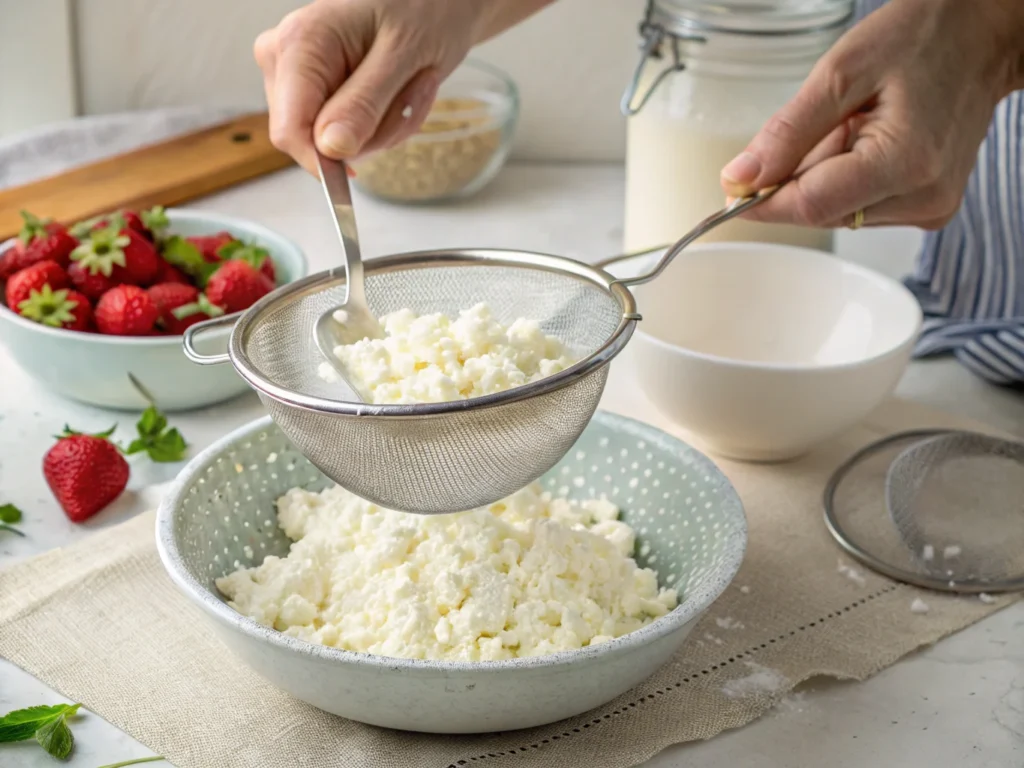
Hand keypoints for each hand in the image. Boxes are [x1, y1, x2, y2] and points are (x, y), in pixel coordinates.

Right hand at [255, 0, 552, 174]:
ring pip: (334, 144)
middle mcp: (285, 59)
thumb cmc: (422, 9)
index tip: (356, 173)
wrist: (436, 0)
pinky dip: (383, 125)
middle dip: (371, 135)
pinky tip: (399, 92)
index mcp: (299, 43)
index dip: (323, 163)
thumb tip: (330, 149)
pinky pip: (346, 136)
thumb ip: (364, 104)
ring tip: (410, 86)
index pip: (290, 131)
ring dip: (385, 128)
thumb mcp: (403, 56)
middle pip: (314, 141)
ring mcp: (297, 78)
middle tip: (409, 99)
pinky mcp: (316, 93)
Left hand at [719, 0, 1023, 229]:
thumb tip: (739, 179)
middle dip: (798, 177)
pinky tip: (868, 141)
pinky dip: (848, 179)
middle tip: (817, 125)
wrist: (982, 35)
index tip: (732, 188)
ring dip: (824, 175)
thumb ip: (787, 133)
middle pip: (820, 212)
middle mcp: (923, 197)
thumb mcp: (841, 73)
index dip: (762, 201)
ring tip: (854, 125)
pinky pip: (860, 207)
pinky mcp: (929, 208)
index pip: (810, 206)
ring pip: (837, 212)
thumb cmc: (924, 38)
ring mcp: (930, 206)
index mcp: (905, 163)